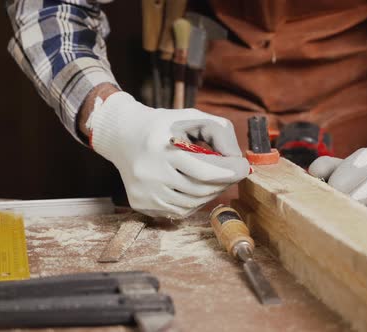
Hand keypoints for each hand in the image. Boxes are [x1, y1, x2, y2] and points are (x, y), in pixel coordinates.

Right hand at [86, 91, 249, 218]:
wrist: (123, 135)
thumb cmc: (165, 125)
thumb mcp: (192, 117)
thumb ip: (219, 132)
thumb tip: (237, 159)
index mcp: (161, 149)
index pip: (204, 170)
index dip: (229, 172)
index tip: (243, 168)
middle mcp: (150, 173)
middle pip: (200, 190)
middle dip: (223, 183)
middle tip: (232, 174)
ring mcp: (144, 192)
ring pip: (192, 204)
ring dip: (210, 193)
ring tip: (215, 179)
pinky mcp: (141, 204)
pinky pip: (178, 211)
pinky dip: (194, 202)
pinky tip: (196, 188)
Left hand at [308, 147, 366, 229]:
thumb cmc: (366, 177)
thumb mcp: (348, 166)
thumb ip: (327, 166)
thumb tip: (313, 173)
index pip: (360, 163)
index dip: (341, 179)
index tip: (330, 191)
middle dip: (352, 199)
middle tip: (336, 211)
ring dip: (365, 216)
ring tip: (347, 222)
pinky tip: (365, 231)